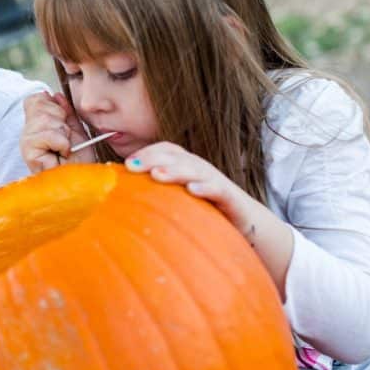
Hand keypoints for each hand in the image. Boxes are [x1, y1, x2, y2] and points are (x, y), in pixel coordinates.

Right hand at [20, 91, 95, 172]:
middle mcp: (28, 133)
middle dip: (60, 120)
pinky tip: (62, 154)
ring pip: (43, 119)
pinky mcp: (29, 154)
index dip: (51, 105)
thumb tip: (55, 95)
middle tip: (66, 141)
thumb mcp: (76, 131)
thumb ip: (65, 112)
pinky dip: (61, 143)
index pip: (34, 100)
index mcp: (37, 126)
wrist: (84, 182)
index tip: (64, 122)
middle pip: (39, 105)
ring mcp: (26, 143)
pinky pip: (46, 135)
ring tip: (65, 149)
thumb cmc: (81, 162)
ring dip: (62, 134)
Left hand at [124, 142, 257, 235]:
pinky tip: (192, 191)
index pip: (165, 149)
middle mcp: (199, 168)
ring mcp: (214, 180)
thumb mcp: (176, 197)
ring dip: (175, 170)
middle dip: (152, 158)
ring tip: (156, 174)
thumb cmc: (204, 208)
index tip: (126, 163)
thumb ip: (155, 191)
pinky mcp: (229, 197)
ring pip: (194, 170)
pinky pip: (217, 190)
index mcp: (185, 165)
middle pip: (175, 157)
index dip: (146, 152)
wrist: (244, 220)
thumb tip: (124, 192)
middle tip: (132, 166)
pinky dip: (205, 188)